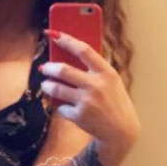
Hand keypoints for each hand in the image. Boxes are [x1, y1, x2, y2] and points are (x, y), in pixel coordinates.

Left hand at [39, 31, 141, 165]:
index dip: (66, 40)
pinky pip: (60, 107)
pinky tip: (64, 105)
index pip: (83, 50)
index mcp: (107, 73)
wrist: (121, 131)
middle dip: (49, 67)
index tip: (52, 33)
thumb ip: (94, 69)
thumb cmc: (114, 102)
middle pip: (63, 70)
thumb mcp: (111, 82)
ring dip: (47, 85)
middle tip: (44, 67)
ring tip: (46, 84)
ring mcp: (87, 101)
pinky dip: (60, 106)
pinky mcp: (79, 116)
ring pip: (56, 88)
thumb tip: (65, 55)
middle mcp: (97, 85)